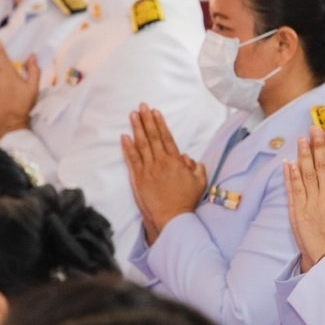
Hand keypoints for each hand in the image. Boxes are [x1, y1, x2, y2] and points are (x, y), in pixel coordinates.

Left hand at [122, 105, 207, 244]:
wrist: (172, 217)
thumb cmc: (186, 201)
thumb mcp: (200, 182)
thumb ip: (196, 167)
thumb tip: (187, 157)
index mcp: (176, 161)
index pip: (166, 138)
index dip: (160, 123)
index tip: (155, 112)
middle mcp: (161, 162)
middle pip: (153, 137)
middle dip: (147, 120)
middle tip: (141, 106)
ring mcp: (148, 170)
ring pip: (141, 145)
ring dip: (137, 128)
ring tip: (133, 115)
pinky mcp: (138, 179)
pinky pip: (132, 159)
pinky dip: (127, 147)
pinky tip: (124, 137)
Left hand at [283, 128, 324, 270]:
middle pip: (320, 166)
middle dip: (316, 145)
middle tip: (313, 129)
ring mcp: (310, 204)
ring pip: (305, 174)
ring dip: (302, 155)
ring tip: (301, 140)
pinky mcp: (297, 213)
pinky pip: (293, 190)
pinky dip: (290, 175)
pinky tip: (288, 163)